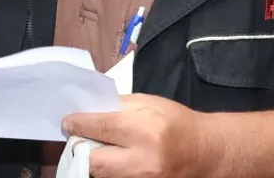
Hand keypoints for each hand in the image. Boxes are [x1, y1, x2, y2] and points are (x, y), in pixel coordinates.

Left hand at [62, 94, 220, 177]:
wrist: (205, 152)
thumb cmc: (176, 123)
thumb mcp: (149, 104)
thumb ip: (117, 107)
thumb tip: (87, 111)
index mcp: (145, 129)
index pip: (99, 128)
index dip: (77, 124)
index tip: (68, 122)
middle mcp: (143, 160)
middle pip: (94, 161)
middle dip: (82, 148)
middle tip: (79, 137)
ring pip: (101, 175)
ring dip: (94, 161)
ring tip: (99, 148)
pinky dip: (109, 171)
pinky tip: (113, 160)